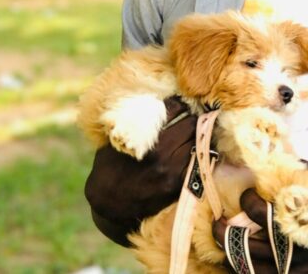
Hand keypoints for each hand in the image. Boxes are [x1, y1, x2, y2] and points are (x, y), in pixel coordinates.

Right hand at [85, 97, 196, 244]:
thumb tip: (155, 103)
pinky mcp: (179, 185)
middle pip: (190, 124)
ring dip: (197, 135)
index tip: (180, 103)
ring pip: (198, 142)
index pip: (175, 109)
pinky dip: (198, 153)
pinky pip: (197, 162)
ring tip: (194, 131)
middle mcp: (162, 154)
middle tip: (189, 116)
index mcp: (146, 138)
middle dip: (190, 117)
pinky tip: (193, 149)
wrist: (109, 204)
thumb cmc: (110, 167)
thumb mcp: (118, 138)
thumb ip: (136, 122)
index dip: (179, 103)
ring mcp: (173, 171)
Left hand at [213, 173, 307, 272]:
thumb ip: (305, 171)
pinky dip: (244, 268)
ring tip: (221, 239)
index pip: (256, 211)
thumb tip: (282, 156)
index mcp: (294, 222)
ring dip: (228, 251)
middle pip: (242, 243)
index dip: (246, 199)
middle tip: (218, 220)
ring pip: (245, 265)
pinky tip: (236, 258)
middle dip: (223, 230)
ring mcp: (288, 269)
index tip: (248, 192)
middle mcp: (287, 249)